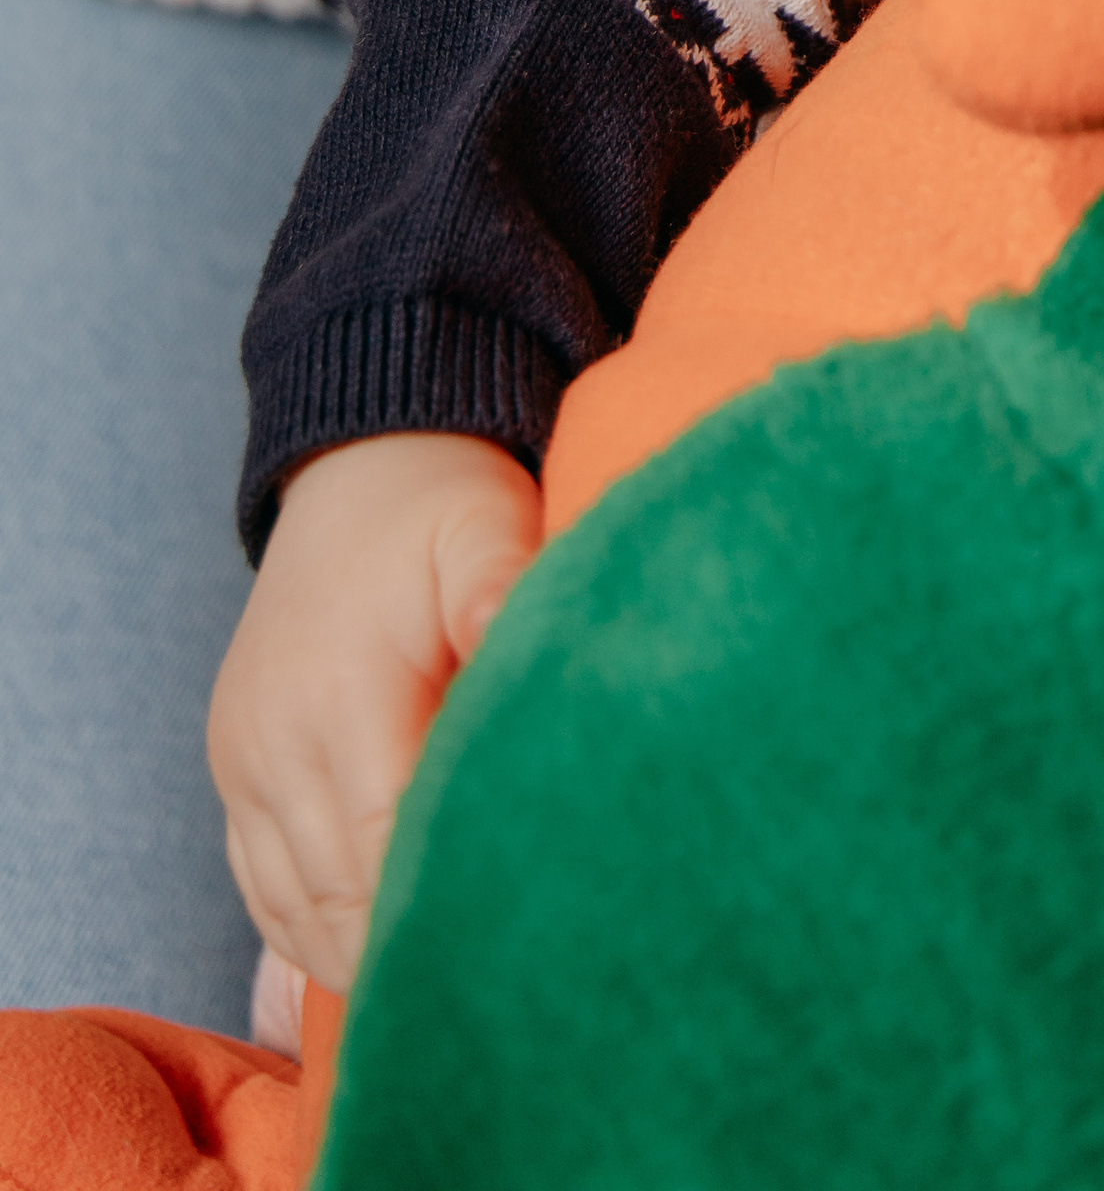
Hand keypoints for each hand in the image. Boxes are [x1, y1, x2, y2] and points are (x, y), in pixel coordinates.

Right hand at [207, 431, 540, 994]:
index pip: (386, 848)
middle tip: (497, 989)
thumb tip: (517, 634)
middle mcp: (275, 742)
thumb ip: (501, 585)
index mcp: (341, 694)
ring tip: (440, 990)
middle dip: (409, 950)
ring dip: (357, 956)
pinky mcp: (233, 768)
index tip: (516, 947)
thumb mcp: (483, 523)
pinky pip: (260, 887)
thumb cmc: (439, 503)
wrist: (354, 465)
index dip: (444, 906)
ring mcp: (244, 760)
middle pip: (339, 898)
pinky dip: (309, 932)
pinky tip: (370, 955)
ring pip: (293, 911)